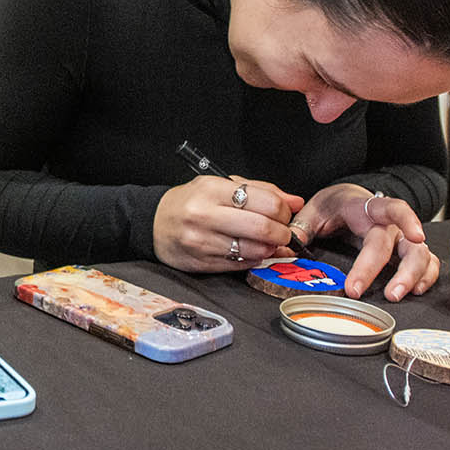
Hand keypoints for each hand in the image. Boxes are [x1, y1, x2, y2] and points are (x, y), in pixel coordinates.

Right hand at [152, 174, 304, 272]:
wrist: (154, 223)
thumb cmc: (191, 202)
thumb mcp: (221, 185)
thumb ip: (261, 190)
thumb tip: (295, 202)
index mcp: (211, 190)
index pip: (265, 202)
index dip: (283, 210)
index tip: (284, 213)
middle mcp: (205, 215)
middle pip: (262, 228)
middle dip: (281, 233)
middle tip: (282, 232)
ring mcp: (202, 242)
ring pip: (254, 250)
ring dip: (269, 249)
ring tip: (266, 242)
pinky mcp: (202, 263)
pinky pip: (241, 264)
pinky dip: (254, 259)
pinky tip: (250, 251)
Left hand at [289, 184, 439, 301]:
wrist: (348, 198)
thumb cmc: (334, 206)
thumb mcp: (314, 210)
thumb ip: (302, 228)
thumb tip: (289, 247)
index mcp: (367, 209)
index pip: (392, 209)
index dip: (407, 221)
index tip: (416, 236)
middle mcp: (389, 224)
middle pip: (403, 245)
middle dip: (398, 271)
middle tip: (388, 294)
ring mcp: (400, 237)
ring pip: (420, 254)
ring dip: (414, 277)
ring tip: (397, 296)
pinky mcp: (406, 249)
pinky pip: (426, 261)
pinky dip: (426, 276)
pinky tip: (416, 290)